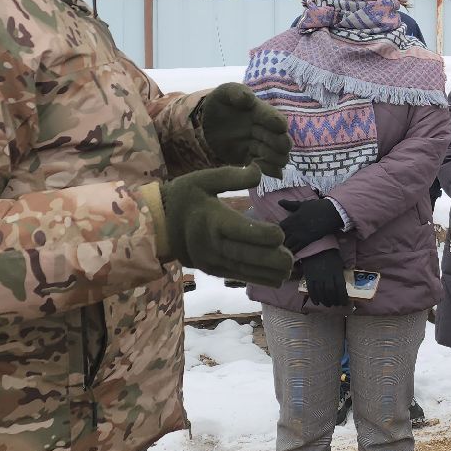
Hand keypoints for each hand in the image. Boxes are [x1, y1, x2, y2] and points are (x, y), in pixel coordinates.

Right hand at [159, 166, 294, 286]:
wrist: (158, 225)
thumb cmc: (185, 197)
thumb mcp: (203, 179)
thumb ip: (232, 176)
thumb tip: (259, 172)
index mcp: (212, 220)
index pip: (242, 231)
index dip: (264, 235)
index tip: (281, 234)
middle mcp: (212, 244)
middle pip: (246, 256)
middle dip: (272, 260)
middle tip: (293, 259)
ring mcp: (212, 260)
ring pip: (245, 270)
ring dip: (269, 272)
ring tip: (290, 270)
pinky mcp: (214, 270)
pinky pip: (238, 276)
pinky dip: (258, 278)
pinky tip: (277, 279)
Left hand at [197, 83, 291, 176]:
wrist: (207, 122)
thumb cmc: (219, 103)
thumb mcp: (224, 93)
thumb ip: (235, 92)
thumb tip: (247, 97)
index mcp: (260, 112)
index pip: (273, 117)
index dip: (277, 122)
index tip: (280, 127)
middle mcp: (265, 129)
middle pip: (281, 139)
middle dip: (281, 144)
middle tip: (280, 149)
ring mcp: (259, 144)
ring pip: (278, 155)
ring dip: (277, 159)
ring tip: (266, 161)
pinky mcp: (251, 157)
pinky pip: (265, 166)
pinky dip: (269, 170)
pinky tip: (262, 171)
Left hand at [278, 197, 344, 252]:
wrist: (331, 212)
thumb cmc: (317, 206)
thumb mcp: (302, 204)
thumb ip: (290, 204)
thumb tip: (279, 202)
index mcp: (292, 218)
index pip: (278, 226)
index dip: (274, 231)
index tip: (273, 234)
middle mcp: (294, 227)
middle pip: (280, 237)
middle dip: (277, 241)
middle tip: (273, 246)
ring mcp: (300, 234)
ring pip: (287, 244)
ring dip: (283, 248)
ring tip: (279, 253)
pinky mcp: (307, 240)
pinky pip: (297, 249)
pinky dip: (292, 253)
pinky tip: (288, 257)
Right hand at [300, 248, 347, 306]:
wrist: (315, 246)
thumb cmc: (329, 254)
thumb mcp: (339, 262)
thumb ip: (341, 272)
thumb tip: (345, 283)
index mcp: (336, 272)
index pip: (341, 288)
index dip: (342, 297)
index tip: (344, 303)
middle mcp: (327, 276)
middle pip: (331, 292)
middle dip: (334, 301)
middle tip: (335, 305)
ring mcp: (317, 277)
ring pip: (321, 293)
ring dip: (325, 301)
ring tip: (327, 304)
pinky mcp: (309, 277)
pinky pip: (311, 290)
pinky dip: (314, 297)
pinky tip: (316, 302)